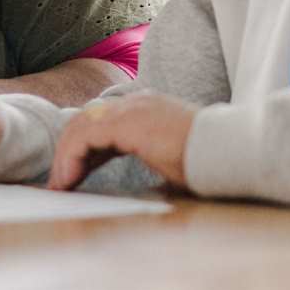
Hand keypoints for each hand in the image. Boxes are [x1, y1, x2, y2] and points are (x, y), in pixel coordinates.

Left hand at [48, 92, 196, 190]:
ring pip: (80, 126)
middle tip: (61, 182)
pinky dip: (71, 158)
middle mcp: (136, 103)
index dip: (84, 149)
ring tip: (60, 185)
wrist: (229, 152)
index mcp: (146, 109)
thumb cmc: (208, 161)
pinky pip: (85, 137)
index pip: (102, 122)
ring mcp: (131, 109)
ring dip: (65, 157)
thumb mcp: (170, 158)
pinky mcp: (128, 123)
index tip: (74, 175)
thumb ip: (150, 159)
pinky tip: (68, 180)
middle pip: (86, 120)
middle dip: (69, 152)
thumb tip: (144, 183)